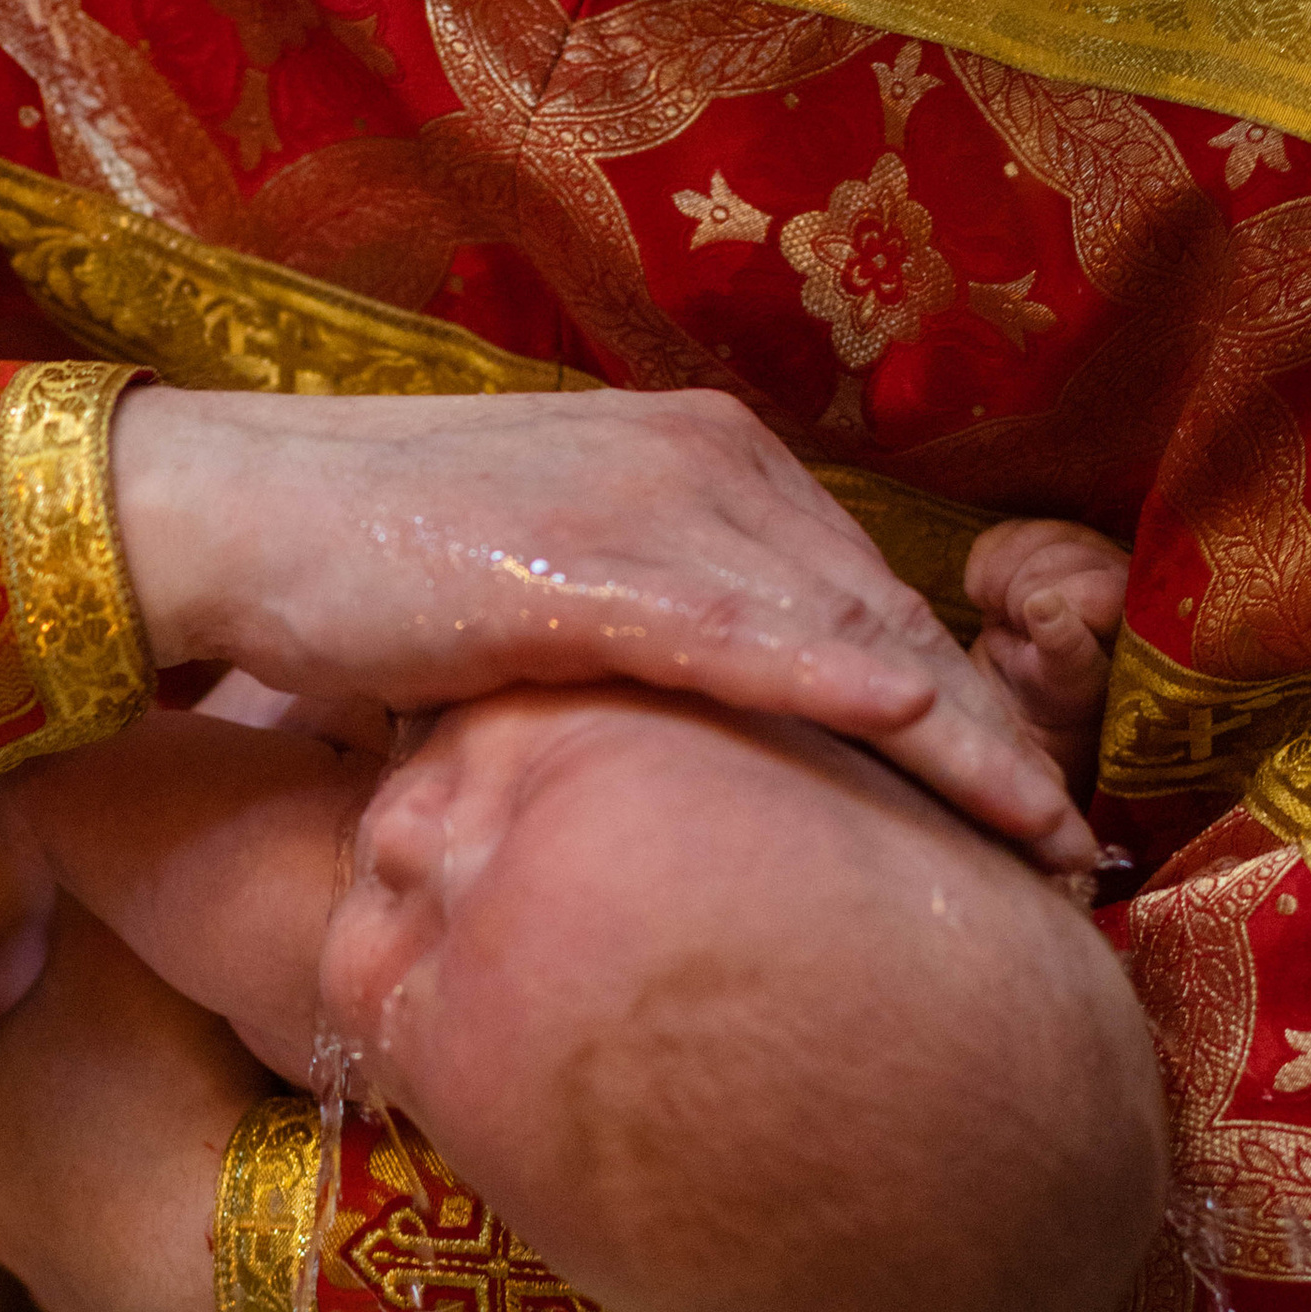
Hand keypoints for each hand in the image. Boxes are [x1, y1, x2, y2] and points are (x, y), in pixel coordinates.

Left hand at [0, 899, 264, 1311]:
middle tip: (64, 1061)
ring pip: (25, 1210)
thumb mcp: (109, 952)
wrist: (245, 1237)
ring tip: (141, 1122)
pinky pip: (99, 1260)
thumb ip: (67, 890)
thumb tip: (32, 814)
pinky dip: (124, 1226)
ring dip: (63, 1171)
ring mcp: (37, 1268)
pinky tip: (190, 1191)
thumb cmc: (152, 1080)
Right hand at [114, 386, 1096, 870]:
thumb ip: (647, 641)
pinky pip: (733, 629)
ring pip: (843, 634)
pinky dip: (828, 681)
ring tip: (1043, 836)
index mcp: (703, 464)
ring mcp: (648, 505)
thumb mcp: (547, 597)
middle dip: (994, 742)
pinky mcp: (582, 563)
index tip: (1026, 806)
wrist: (235, 515)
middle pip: (886, 622)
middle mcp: (703, 464)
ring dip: (960, 742)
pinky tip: (917, 728)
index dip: (962, 712)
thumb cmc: (377, 564)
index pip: (864, 604)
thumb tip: (695, 748)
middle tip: (1074, 848)